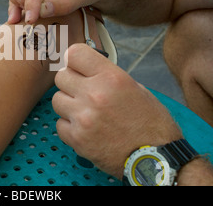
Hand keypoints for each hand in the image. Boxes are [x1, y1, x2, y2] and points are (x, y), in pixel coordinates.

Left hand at [52, 44, 182, 178]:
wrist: (155, 159)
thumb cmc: (150, 123)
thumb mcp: (136, 88)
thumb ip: (107, 76)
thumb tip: (85, 70)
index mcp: (112, 78)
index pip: (74, 53)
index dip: (74, 60)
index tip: (78, 67)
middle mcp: (95, 94)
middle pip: (61, 76)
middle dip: (71, 83)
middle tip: (83, 92)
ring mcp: (83, 117)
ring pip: (57, 99)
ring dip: (68, 104)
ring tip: (86, 112)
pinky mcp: (77, 138)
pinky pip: (59, 124)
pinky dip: (69, 126)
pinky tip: (85, 129)